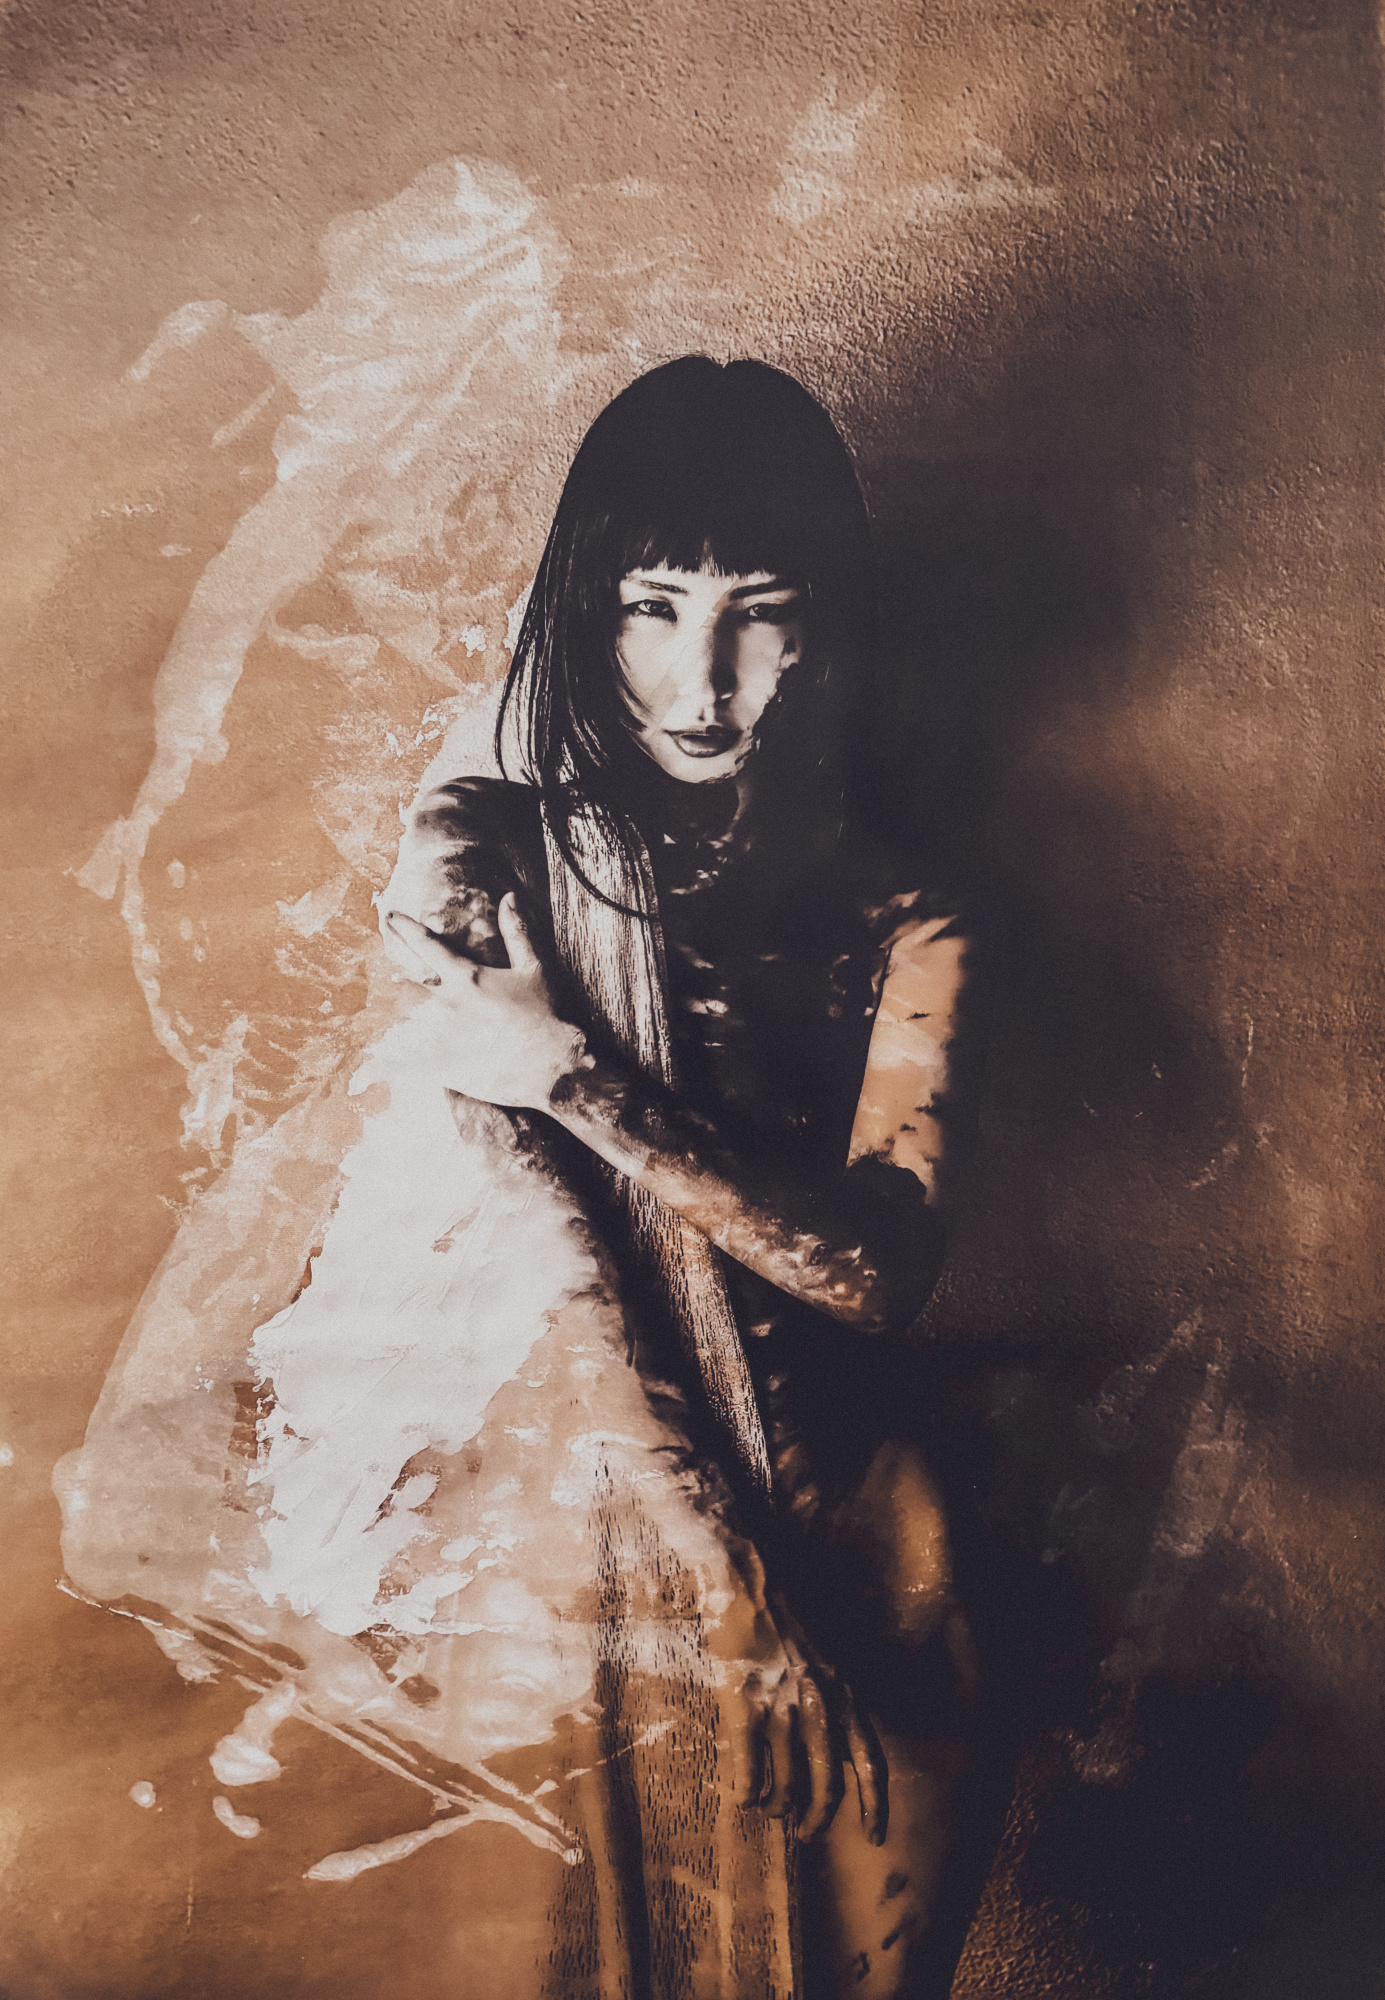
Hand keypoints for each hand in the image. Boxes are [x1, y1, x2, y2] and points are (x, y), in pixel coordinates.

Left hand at [384, 894, 587, 1110]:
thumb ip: (516, 932)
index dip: (407, 929)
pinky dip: (382, 1068)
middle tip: (379, 973)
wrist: (551, 1064)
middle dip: (394, 975)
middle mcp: (449, 1004)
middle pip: (408, 984)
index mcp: (467, 977)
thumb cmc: (544, 1015)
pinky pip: (405, 1065)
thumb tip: (508, 897)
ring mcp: (442, 1036)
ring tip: (364, 1023)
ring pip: (402, 1023)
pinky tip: (361, 1075)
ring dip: (387, 1020)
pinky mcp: (442, 1065)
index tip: (389, 917)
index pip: (430, 946)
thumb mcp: (532, 969)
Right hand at [740, 1599, 887, 1844]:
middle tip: (806, 1833)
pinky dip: (748, 1789)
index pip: (871, 1765)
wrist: (750, 1586)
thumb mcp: (830, 1663)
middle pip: (828, 1788)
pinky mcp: (746, 1705)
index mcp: (846, 1697)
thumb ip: (837, 1705)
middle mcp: (820, 1709)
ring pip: (787, 1784)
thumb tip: (838, 1753)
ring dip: (779, 1807)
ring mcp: (782, 1708)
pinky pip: (750, 1766)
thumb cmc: (788, 1624)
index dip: (876, 1806)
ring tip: (772, 1811)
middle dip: (817, 1820)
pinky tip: (744, 1796)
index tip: (874, 1839)